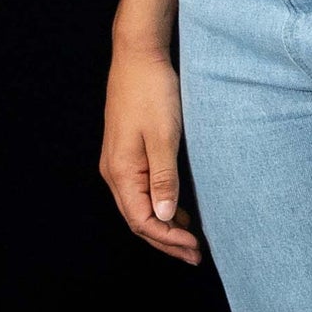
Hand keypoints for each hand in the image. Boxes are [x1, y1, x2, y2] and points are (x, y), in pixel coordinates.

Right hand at [100, 43, 202, 262]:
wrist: (137, 56)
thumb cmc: (152, 92)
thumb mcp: (164, 136)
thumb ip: (164, 178)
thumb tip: (165, 216)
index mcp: (121, 172)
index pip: (142, 221)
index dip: (169, 239)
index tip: (195, 247)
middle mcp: (114, 172)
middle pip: (138, 220)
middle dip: (167, 241)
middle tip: (196, 255)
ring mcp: (119, 163)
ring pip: (140, 208)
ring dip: (164, 226)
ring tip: (191, 240)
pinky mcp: (127, 154)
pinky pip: (141, 192)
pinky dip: (160, 207)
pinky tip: (179, 212)